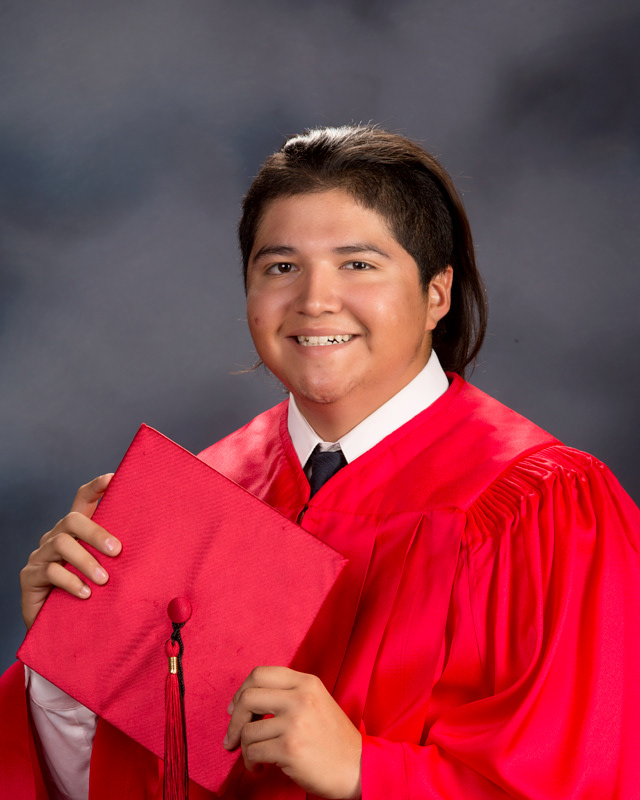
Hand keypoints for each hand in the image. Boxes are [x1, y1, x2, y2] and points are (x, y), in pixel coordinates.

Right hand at [20, 474, 120, 628]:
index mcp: (76, 532)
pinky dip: (72, 581)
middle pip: (72, 519)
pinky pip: (50, 571)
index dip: (95, 487)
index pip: (82, 500)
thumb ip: (118, 556)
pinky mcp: (29, 576)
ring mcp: (40, 555)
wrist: (58, 630)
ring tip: (104, 580)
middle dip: (96, 533)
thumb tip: (157, 546)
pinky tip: (87, 593)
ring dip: (86, 561)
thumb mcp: (106, 570)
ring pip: (62, 544)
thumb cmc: (90, 594)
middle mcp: (56, 537)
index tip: (113, 478)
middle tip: (117, 551)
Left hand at [224, 666, 361, 798]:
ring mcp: (295, 722)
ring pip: (248, 730)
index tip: (236, 708)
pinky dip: (251, 763)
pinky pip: (253, 752)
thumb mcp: (316, 702)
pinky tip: (260, 768)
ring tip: (256, 757)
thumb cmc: (334, 739)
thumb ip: (288, 694)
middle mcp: (300, 697)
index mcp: (306, 683)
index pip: (260, 673)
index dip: (242, 691)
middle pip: (248, 697)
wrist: (359, 768)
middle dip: (234, 720)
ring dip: (245, 748)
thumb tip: (245, 702)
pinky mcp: (290, 749)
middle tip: (233, 737)